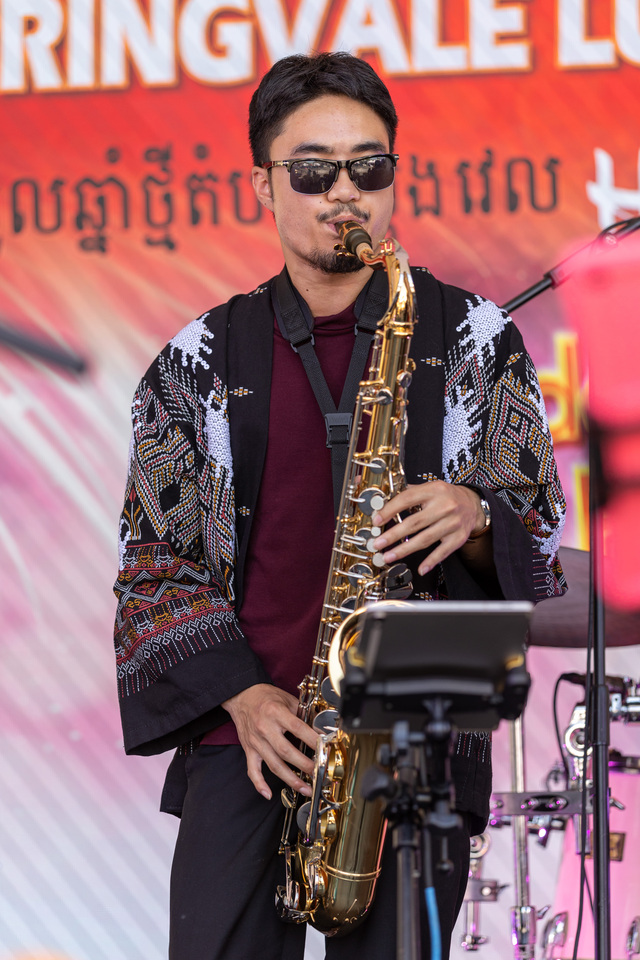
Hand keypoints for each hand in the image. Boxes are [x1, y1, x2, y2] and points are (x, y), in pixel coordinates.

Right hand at [222, 684, 318, 799]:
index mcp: (276, 713)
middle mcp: (265, 728)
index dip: (312, 740)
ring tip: (305, 788)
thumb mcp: (286, 698)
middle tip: (318, 772)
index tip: (325, 748)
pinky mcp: (249, 749)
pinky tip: (268, 794)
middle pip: (286, 751)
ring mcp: (256, 741)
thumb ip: (302, 712)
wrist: (241, 695)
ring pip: (274, 764)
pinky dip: (259, 783)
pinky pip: (252, 770)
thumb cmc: (265, 696)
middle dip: (304, 764)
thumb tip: (319, 727)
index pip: (298, 728)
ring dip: (291, 779)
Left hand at [371, 481, 486, 575]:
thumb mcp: (430, 487)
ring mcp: (452, 523)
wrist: (473, 504)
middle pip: (415, 523)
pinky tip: (420, 569)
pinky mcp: (458, 538)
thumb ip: (410, 493)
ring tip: (388, 556)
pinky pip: (443, 552)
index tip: (377, 520)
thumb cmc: (446, 496)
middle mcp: (445, 506)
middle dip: (393, 535)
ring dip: (404, 550)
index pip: (408, 499)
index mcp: (434, 490)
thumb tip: (383, 503)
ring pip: (425, 539)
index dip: (390, 510)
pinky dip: (431, 561)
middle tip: (378, 543)